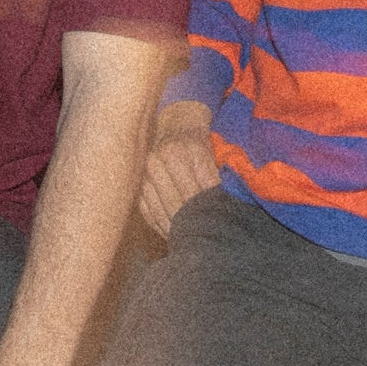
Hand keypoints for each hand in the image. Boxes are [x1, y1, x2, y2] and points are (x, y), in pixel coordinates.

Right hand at [138, 100, 218, 236]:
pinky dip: (161, 228)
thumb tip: (229, 206)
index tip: (220, 229)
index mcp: (180, 153)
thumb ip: (217, 177)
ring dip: (176, 231)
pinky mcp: (137, 185)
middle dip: (193, 225)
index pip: (195, 194)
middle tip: (207, 242)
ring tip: (191, 244)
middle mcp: (158, 162)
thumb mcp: (212, 152)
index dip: (208, 214)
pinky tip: (173, 236)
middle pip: (177, 206)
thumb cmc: (199, 140)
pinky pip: (148, 213)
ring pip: (161, 213)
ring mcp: (144, 174)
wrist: (175, 121)